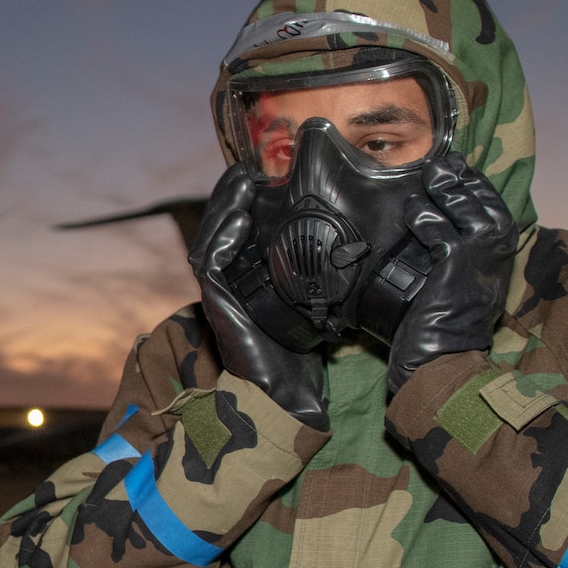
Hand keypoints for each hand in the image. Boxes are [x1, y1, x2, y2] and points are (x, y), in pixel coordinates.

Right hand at [189, 165, 328, 430]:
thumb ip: (320, 276)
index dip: (247, 200)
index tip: (266, 173)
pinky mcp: (217, 306)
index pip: (241, 230)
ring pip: (212, 239)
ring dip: (225, 207)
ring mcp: (221, 293)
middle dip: (232, 195)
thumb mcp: (316, 304)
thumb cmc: (304, 357)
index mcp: (247, 278)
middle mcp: (230, 282)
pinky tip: (242, 220)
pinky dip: (223, 240)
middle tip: (248, 168)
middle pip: (222, 228)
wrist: (286, 399)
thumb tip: (356, 244)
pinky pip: (211, 265)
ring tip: (243, 181)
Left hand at [381, 154, 516, 393]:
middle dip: (463, 179)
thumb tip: (442, 219)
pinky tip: (412, 209)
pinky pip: (439, 232)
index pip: (495, 207)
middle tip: (441, 164)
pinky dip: (425, 217)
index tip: (458, 168)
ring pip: (465, 210)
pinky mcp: (455, 268)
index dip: (475, 184)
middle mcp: (498, 254)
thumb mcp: (465, 279)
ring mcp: (479, 259)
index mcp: (503, 255)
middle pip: (483, 202)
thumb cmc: (449, 320)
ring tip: (428, 175)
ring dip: (446, 190)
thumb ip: (462, 249)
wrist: (446, 359)